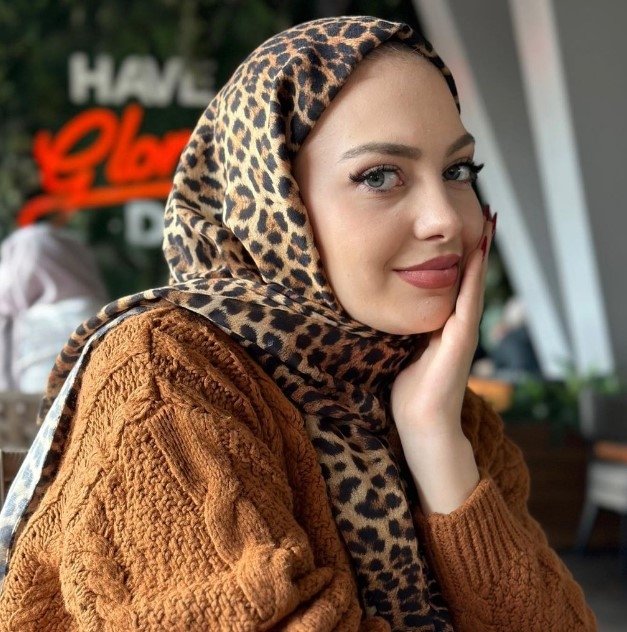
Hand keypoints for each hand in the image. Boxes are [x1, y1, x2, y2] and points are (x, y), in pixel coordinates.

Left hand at [390, 210, 495, 511]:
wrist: (421, 425)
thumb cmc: (409, 391)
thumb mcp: (403, 350)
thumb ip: (405, 330)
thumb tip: (386, 309)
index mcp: (442, 325)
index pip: (453, 282)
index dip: (457, 254)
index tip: (460, 226)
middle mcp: (457, 325)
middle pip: (468, 277)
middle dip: (475, 245)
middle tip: (482, 211)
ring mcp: (462, 333)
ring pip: (473, 284)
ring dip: (481, 253)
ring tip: (487, 221)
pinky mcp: (460, 342)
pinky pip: (468, 303)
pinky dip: (474, 278)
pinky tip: (476, 254)